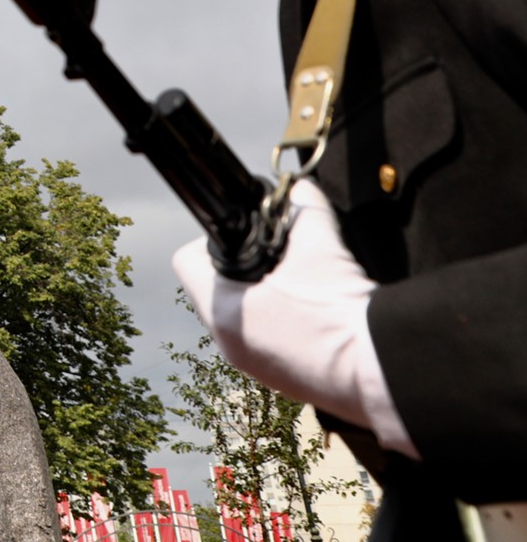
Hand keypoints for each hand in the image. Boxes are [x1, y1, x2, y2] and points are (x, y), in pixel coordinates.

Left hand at [173, 179, 417, 456]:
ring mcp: (254, 366)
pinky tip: (313, 313)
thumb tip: (300, 187)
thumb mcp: (320, 245)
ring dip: (264, 297)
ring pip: (242, 317)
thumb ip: (303, 208)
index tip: (245, 235)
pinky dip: (283, 323)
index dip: (213, 240)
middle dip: (243, 268)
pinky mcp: (281, 380)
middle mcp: (229, 343)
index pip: (187, 262)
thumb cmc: (340, 311)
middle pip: (215, 289)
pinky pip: (266, 342)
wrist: (381, 373)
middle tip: (277, 257)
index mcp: (224, 312)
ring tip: (299, 284)